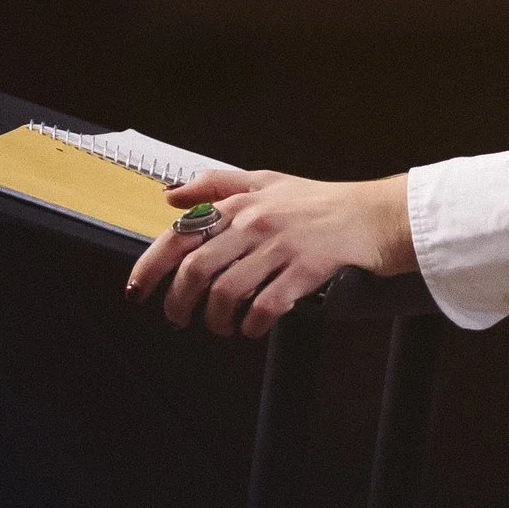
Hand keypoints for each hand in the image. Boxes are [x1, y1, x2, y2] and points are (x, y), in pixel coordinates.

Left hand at [125, 164, 414, 336]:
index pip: (181, 233)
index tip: (137, 289)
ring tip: (219, 326)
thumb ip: (216, 184)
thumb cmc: (318, 201)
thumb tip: (172, 197)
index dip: (150, 265)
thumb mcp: (265, 179)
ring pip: (227, 292)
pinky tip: (251, 327)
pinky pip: (265, 307)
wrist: (372, 214)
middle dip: (178, 302)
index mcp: (240, 201)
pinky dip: (251, 325)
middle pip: (197, 269)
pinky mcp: (304, 271)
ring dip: (215, 320)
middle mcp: (254, 222)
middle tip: (177, 318)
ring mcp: (279, 247)